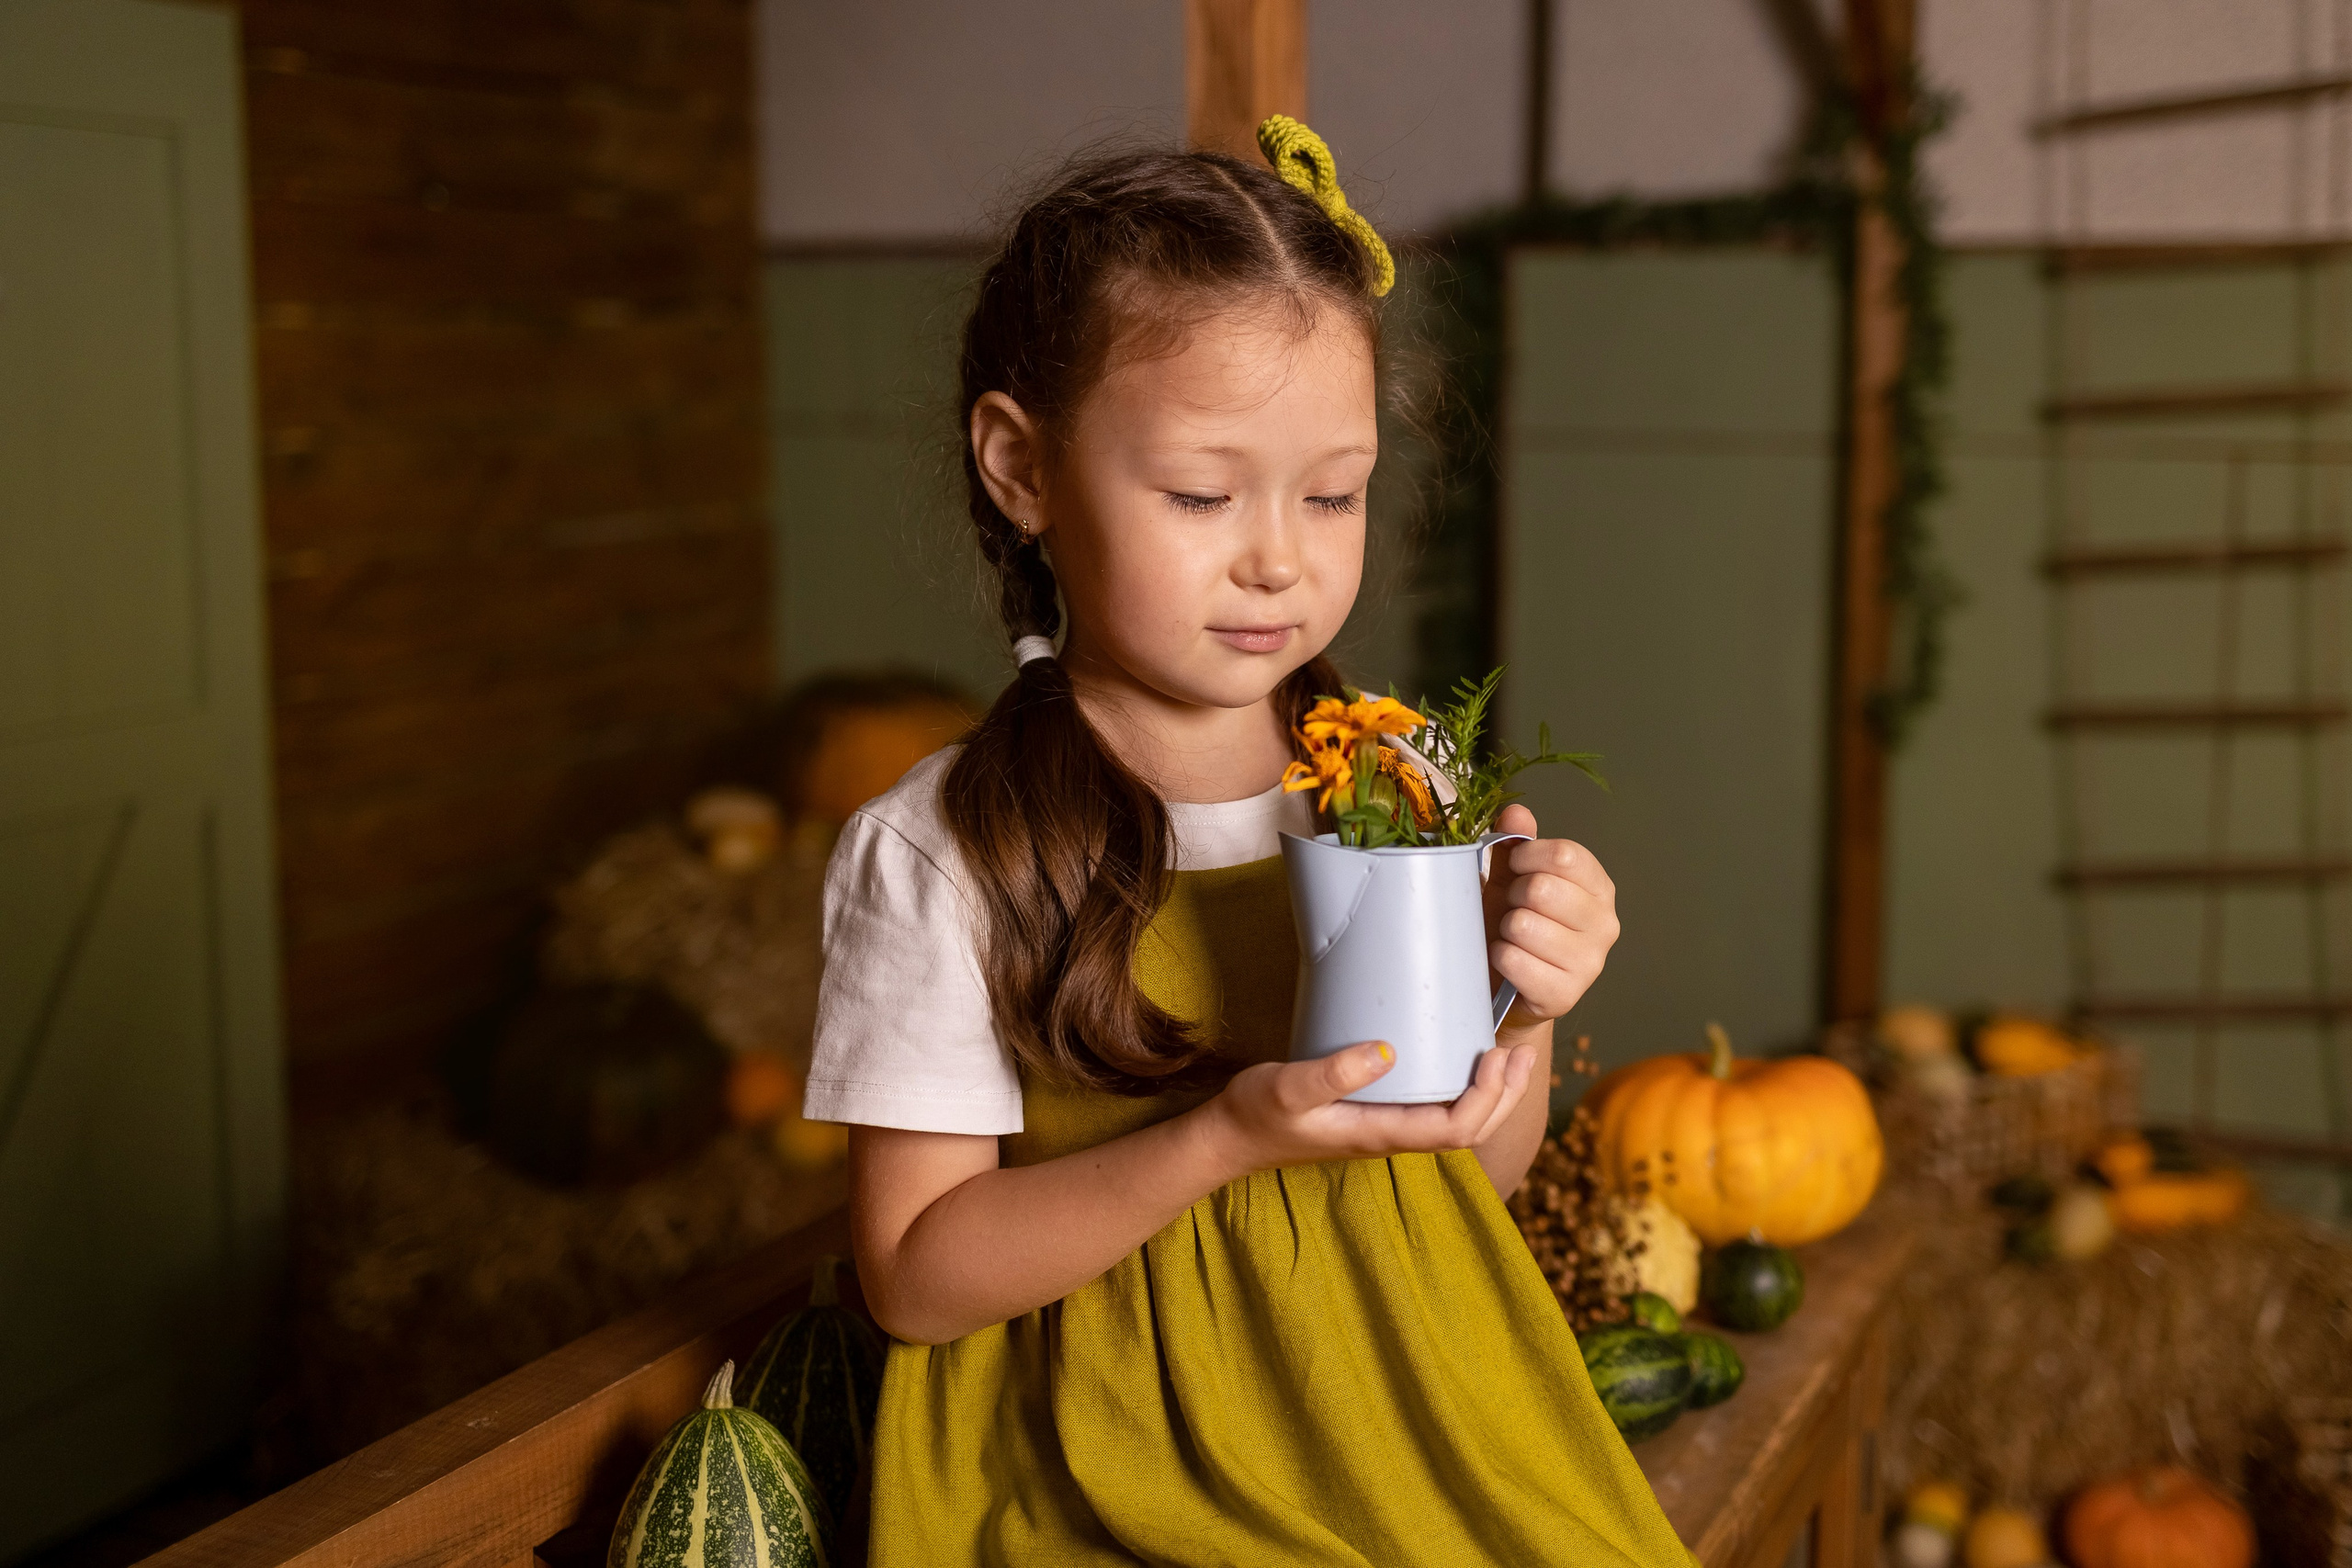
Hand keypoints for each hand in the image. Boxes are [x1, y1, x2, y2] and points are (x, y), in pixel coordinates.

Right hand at [1199, 1038, 1538, 1177]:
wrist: (1230, 1137)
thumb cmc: (1256, 1113)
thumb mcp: (1289, 1088)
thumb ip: (1335, 1072)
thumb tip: (1388, 1051)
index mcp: (1381, 1134)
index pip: (1455, 1128)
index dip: (1486, 1098)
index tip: (1496, 1056)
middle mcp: (1392, 1135)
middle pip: (1469, 1130)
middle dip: (1503, 1095)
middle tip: (1522, 1051)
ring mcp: (1386, 1126)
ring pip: (1457, 1119)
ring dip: (1490, 1091)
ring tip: (1509, 1054)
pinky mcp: (1377, 1112)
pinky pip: (1435, 1104)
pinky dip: (1462, 1084)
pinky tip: (1460, 1057)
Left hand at [1484, 802, 1618, 1029]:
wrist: (1508, 988)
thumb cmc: (1513, 926)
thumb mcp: (1512, 878)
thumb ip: (1515, 843)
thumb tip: (1516, 813)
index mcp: (1598, 887)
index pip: (1565, 855)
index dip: (1526, 856)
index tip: (1514, 867)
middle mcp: (1605, 923)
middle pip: (1542, 888)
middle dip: (1513, 896)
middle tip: (1513, 910)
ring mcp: (1590, 963)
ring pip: (1524, 925)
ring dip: (1505, 929)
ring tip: (1512, 937)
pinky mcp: (1565, 995)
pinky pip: (1514, 960)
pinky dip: (1499, 957)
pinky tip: (1508, 962)